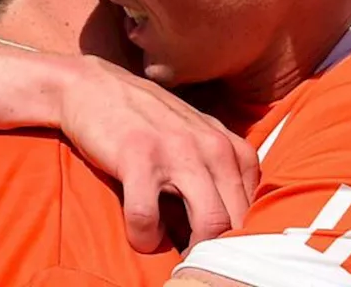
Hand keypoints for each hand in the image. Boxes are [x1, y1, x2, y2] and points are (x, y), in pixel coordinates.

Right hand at [59, 55, 259, 252]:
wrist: (95, 87)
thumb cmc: (147, 121)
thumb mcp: (196, 137)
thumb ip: (220, 172)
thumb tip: (234, 228)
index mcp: (229, 146)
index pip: (255, 206)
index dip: (239, 238)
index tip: (220, 252)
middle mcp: (212, 147)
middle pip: (237, 220)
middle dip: (219, 251)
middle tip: (197, 262)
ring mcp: (177, 151)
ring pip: (209, 222)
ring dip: (193, 252)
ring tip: (174, 256)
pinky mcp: (138, 157)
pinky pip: (148, 216)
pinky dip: (143, 236)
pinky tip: (139, 234)